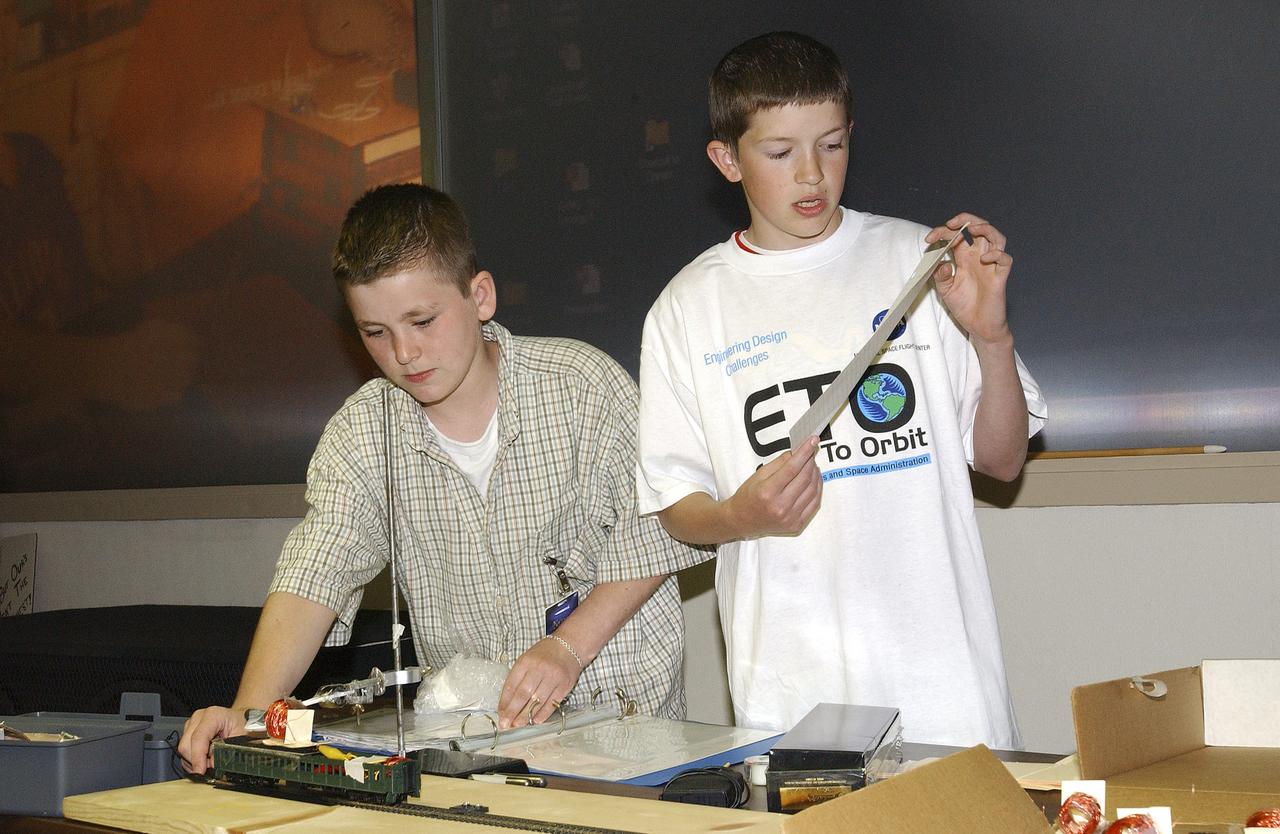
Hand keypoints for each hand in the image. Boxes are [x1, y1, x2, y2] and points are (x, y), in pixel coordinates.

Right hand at [177, 705, 246, 773]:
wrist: (242, 719)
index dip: (198, 757)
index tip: (200, 771)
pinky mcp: (188, 732)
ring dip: (195, 762)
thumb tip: (212, 766)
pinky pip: (184, 751)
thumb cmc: (243, 726)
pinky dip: (193, 760)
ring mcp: (192, 724)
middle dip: (197, 761)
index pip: (198, 738)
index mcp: (213, 715)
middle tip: (211, 768)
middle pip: (186, 745)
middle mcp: (199, 717)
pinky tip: (206, 759)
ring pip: (183, 750)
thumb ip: (227, 752)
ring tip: (211, 761)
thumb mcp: (241, 739)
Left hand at [496, 637, 582, 729]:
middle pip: (523, 694)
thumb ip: (518, 678)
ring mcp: (553, 677)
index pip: (511, 684)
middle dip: (513, 712)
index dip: (504, 702)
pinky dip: (543, 714)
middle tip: (506, 724)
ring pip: (537, 701)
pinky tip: (535, 721)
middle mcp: (539, 669)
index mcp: (526, 662)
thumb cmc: (545, 655)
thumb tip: (508, 703)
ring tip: (518, 725)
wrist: (570, 646)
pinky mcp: (564, 685)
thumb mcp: (527, 659)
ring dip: (526, 716)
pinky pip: (552, 703)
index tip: (500, 714)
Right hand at [725, 436, 821, 537]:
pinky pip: (814, 503)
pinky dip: (817, 489)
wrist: (742, 521)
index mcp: (767, 492)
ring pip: (813, 490)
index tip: (812, 440)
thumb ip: (780, 463)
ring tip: (812, 465)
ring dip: (816, 474)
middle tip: (811, 451)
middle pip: (805, 478)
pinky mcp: (797, 524)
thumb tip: (797, 452)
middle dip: (811, 461)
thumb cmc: (748, 496)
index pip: (792, 467)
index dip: (804, 452)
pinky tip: (814, 480)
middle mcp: (780, 506)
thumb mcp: (759, 475)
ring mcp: (790, 517)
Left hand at [925, 213, 1013, 345]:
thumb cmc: (965, 307)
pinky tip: (984, 258)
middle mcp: (979, 258)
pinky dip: (996, 254)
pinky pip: (1005, 260)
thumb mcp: (945, 290)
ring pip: (997, 238)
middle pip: (979, 229)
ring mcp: (991, 266)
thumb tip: (941, 263)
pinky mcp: (1000, 277)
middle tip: (951, 223)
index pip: (957, 236)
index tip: (929, 239)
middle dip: (966, 220)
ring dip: (986, 229)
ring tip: (972, 229)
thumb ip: (940, 276)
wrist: (979, 327)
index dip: (944, 233)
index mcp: (965, 258)